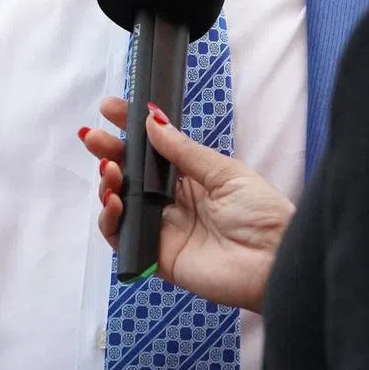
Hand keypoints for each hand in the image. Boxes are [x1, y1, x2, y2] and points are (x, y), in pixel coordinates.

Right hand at [81, 97, 294, 311]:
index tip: (109, 108)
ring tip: (109, 169)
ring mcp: (162, 228)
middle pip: (129, 173)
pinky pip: (123, 237)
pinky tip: (114, 201)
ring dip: (107, 183)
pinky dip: (110, 219)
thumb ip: (183, 150)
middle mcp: (171, 200)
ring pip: (120, 203)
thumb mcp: (224, 171)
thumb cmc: (260, 212)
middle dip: (108, 152)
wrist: (275, 260)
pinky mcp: (156, 256)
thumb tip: (150, 120)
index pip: (151, 149)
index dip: (128, 128)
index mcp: (189, 176)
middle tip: (93, 136)